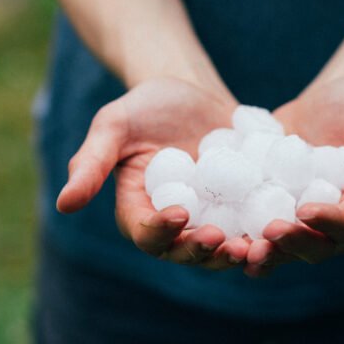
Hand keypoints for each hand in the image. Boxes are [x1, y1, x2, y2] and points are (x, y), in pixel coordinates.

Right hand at [56, 77, 250, 268]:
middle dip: (201, 251)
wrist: (190, 90)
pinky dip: (262, 235)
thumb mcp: (113, 126)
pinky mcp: (241, 209)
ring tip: (251, 246)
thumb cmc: (145, 105)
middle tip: (221, 239)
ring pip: (220, 249)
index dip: (161, 231)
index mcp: (139, 210)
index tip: (179, 213)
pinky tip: (279, 228)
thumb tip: (64, 205)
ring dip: (234, 253)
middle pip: (184, 252)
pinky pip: (251, 229)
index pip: (146, 233)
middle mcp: (174, 224)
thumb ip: (90, 163)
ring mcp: (210, 218)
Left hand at [246, 77, 343, 276]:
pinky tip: (229, 246)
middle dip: (295, 242)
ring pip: (290, 249)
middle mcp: (337, 222)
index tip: (306, 209)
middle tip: (269, 231)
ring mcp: (305, 220)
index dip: (330, 221)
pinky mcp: (277, 210)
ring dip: (269, 253)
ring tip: (245, 249)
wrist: (329, 98)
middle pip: (319, 246)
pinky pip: (263, 234)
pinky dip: (248, 243)